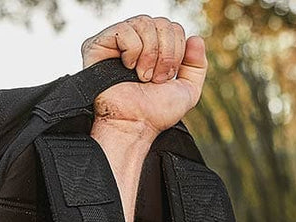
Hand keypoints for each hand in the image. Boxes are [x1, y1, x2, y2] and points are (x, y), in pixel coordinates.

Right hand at [81, 15, 206, 136]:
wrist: (134, 124)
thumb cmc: (155, 113)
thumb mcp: (187, 92)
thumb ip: (197, 66)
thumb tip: (196, 38)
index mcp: (155, 48)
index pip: (174, 28)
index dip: (176, 52)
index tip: (165, 78)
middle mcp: (136, 41)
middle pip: (162, 23)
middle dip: (165, 54)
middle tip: (154, 79)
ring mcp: (117, 41)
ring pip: (144, 23)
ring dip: (149, 55)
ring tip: (142, 76)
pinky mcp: (98, 43)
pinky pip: (124, 30)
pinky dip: (132, 51)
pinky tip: (127, 67)